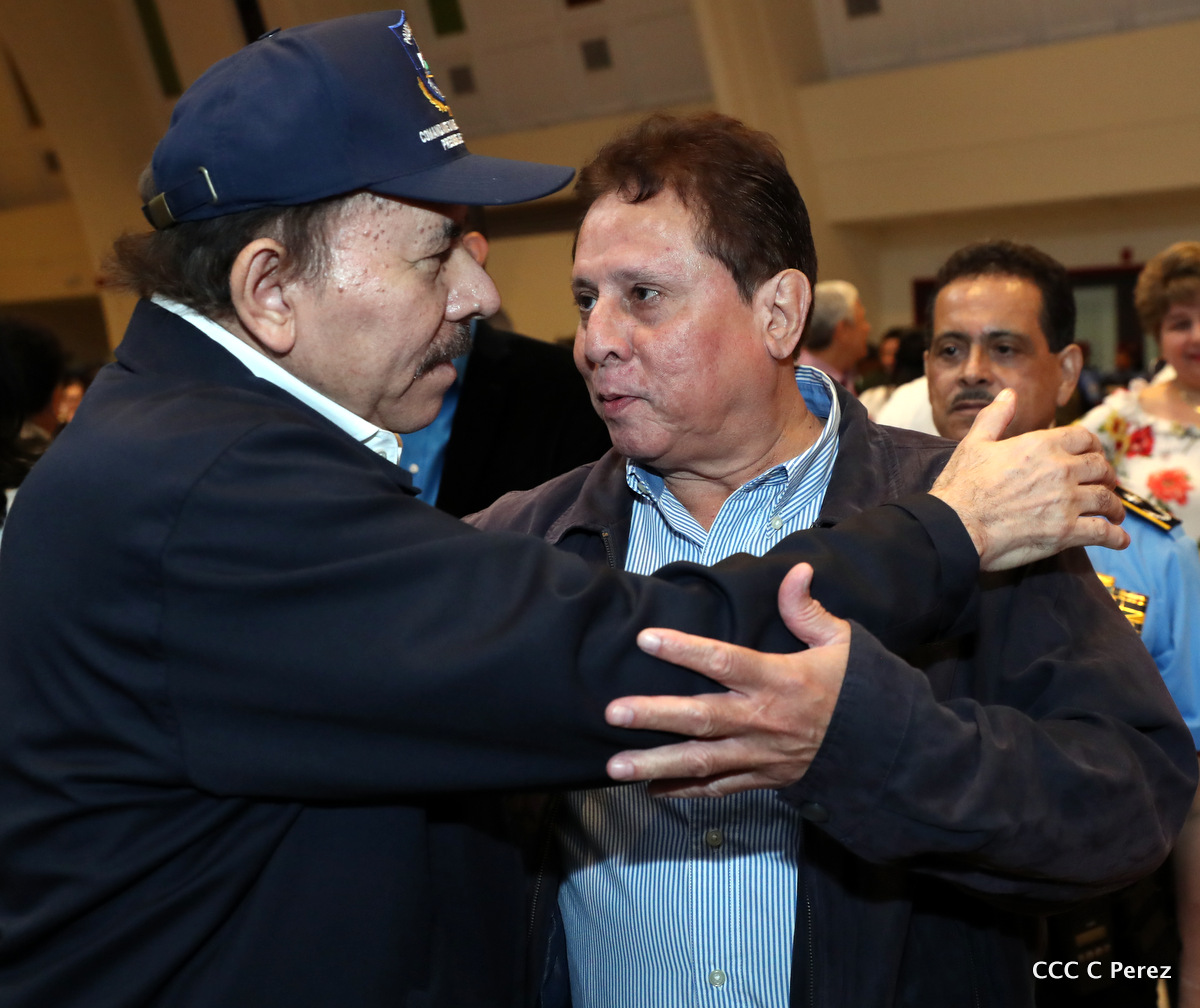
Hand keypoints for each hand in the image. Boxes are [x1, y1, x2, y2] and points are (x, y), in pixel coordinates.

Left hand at [605, 563, 849, 796]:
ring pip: (702, 761)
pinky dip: (685, 790)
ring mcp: (760, 754)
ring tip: (613, 768)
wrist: (883, 749)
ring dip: (656, 765)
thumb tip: (794, 570)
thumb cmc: (855, 689)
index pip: (724, 662)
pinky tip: (651, 789)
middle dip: (655, 716)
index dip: (685, 650)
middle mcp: (763, 720)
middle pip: (701, 718)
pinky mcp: (763, 779)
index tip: (646, 640)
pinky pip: (719, 788)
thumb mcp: (841, 643)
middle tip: (613, 712)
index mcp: (779, 680)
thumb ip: (807, 610)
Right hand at [930, 389, 1126, 570]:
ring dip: (1115, 508)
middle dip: (1107, 477)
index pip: (1084, 438)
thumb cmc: (961, 486)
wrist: (955, 525)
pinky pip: (1103, 533)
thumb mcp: (974, 443)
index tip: (1093, 456)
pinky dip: (1116, 537)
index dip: (1093, 447)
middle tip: (1105, 486)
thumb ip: (996, 416)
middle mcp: (1060, 470)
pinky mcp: (1065, 532)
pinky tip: (1118, 540)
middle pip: (1101, 468)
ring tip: (1115, 515)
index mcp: (1041, 445)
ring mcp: (1066, 502)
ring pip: (1108, 501)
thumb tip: (1008, 395)